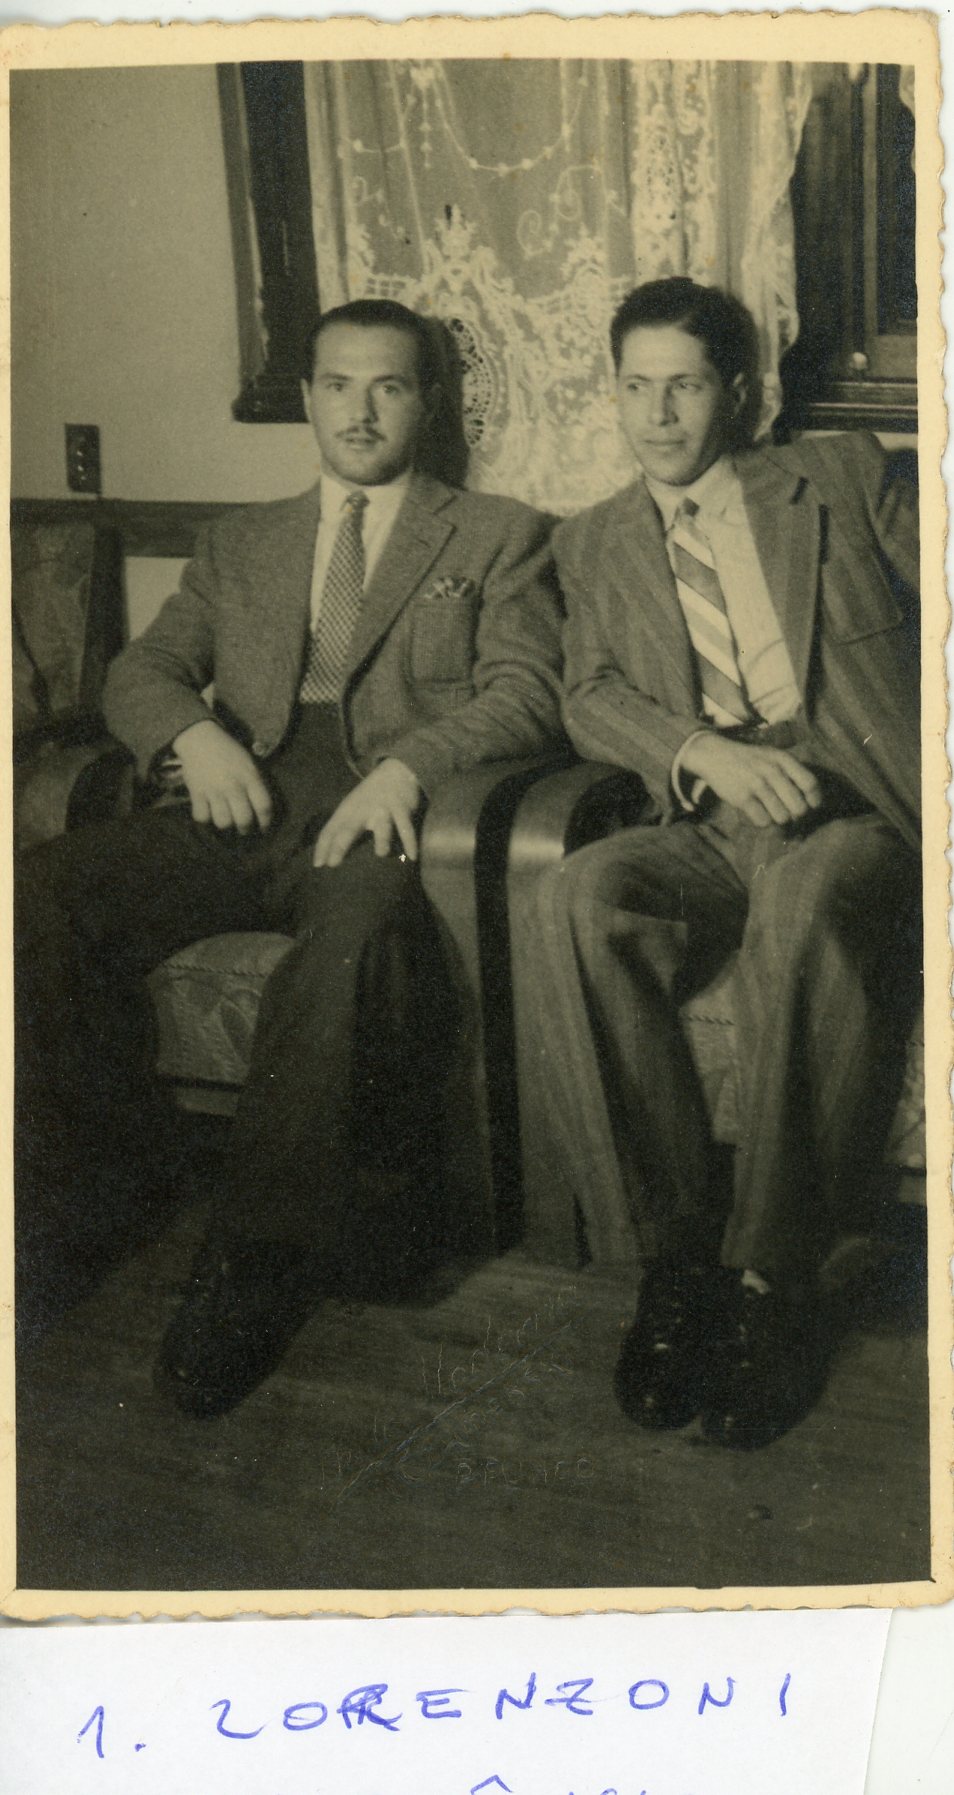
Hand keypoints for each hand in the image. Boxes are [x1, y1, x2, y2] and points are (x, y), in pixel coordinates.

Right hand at [172, 719, 272, 832]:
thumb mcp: (249, 763)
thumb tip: (262, 809)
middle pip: (244, 819)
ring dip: (226, 825)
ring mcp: (214, 790)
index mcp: (250, 777)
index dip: (266, 822)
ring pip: (223, 822)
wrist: (200, 738)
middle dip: (246, 829)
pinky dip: (205, 818)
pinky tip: (208, 813)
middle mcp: (233, 786)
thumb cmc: (229, 751)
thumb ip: (256, 784)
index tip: (264, 828)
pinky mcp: (196, 792)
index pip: (264, 806)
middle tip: (243, 829)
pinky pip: (201, 817)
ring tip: (226, 821)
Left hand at [313, 759, 421, 867]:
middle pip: (349, 829)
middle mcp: (363, 810)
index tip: (317, 864)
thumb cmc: (370, 795)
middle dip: (340, 845)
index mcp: (347, 810)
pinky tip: (412, 856)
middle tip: (333, 863)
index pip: (330, 829)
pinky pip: (406, 829)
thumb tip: (328, 855)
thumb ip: (343, 827)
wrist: (395, 770)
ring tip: (381, 853)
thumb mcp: (353, 807)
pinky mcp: (402, 809)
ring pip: (382, 826)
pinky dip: (410, 842)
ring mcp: (383, 809)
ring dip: (382, 840)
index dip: (323, 847)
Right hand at [680, 734, 822, 828]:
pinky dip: (762, 821)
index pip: (810, 784)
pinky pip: (763, 821)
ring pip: (782, 817)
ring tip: (771, 811)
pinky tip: (757, 812)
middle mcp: (772, 771)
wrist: (714, 755)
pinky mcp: (741, 798)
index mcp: (783, 759)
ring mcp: (756, 784)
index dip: (814, 800)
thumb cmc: (749, 760)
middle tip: (789, 813)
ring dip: (778, 819)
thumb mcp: (773, 756)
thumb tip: (810, 804)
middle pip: (799, 807)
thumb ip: (792, 773)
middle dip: (796, 815)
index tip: (811, 806)